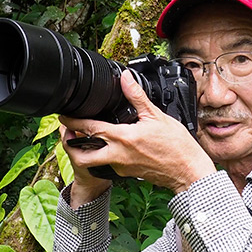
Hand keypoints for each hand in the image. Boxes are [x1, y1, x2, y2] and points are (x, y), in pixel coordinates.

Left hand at [60, 70, 215, 193]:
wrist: (187, 171)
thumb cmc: (176, 146)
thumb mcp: (156, 116)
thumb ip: (136, 96)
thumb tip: (125, 78)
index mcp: (122, 138)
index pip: (89, 129)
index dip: (72, 121)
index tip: (63, 115)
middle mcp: (118, 155)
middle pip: (81, 156)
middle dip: (70, 146)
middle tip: (68, 133)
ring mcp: (121, 167)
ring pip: (94, 162)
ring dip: (85, 152)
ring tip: (85, 138)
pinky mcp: (127, 174)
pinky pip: (108, 165)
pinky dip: (103, 155)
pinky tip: (110, 145)